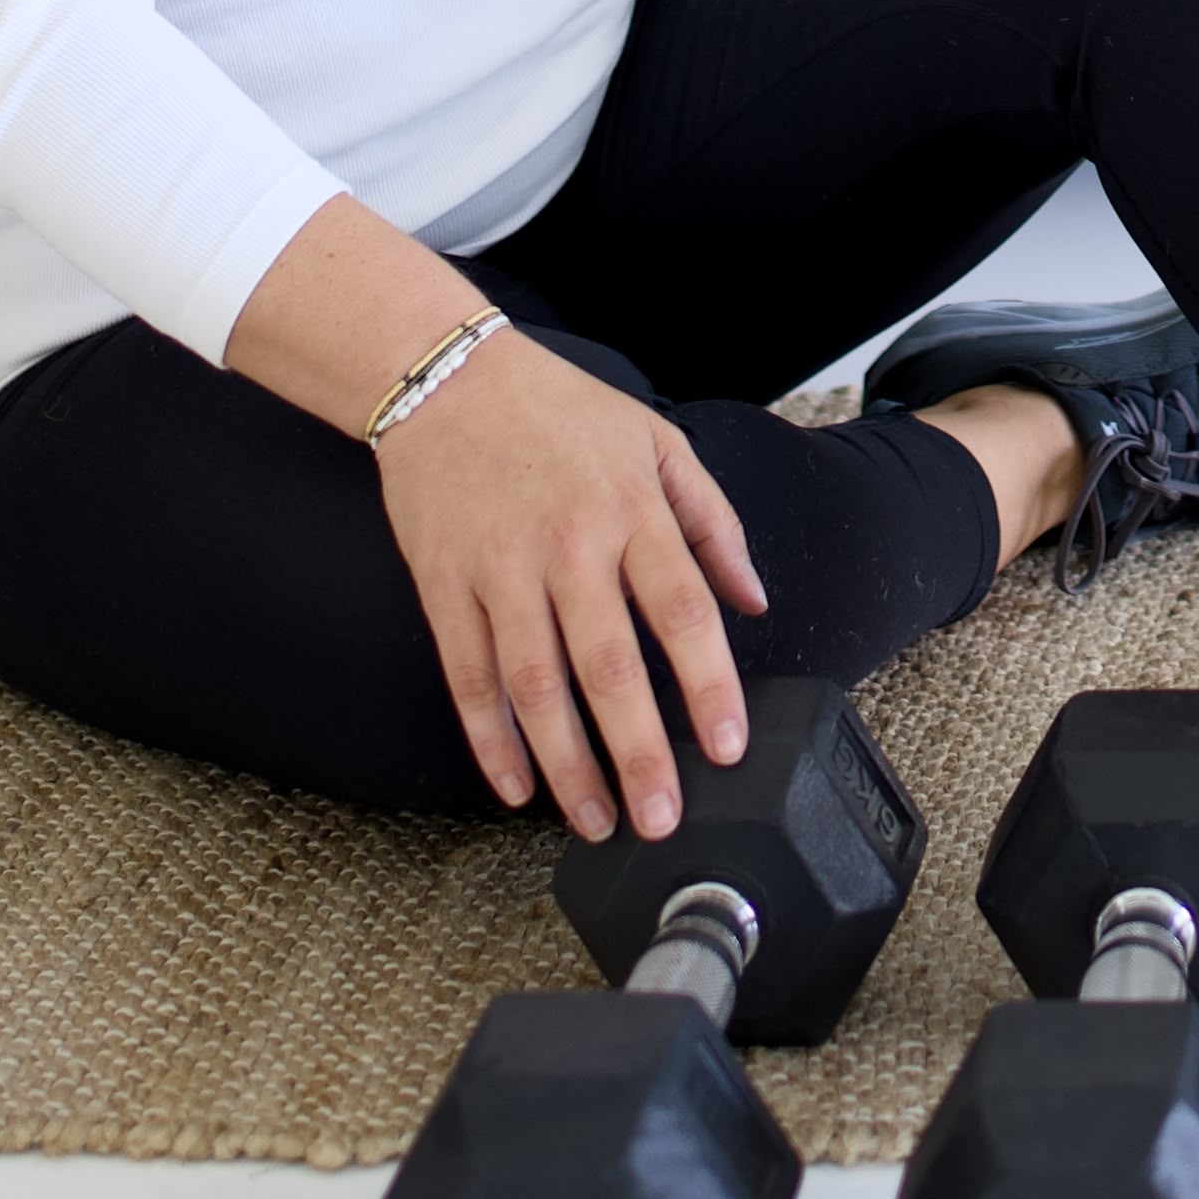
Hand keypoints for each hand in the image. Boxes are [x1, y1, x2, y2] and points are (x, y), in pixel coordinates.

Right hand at [370, 325, 767, 839]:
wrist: (448, 377)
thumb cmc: (562, 412)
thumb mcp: (658, 442)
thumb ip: (713, 523)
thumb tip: (754, 601)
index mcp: (631, 510)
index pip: (682, 612)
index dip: (708, 687)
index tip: (726, 749)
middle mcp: (568, 545)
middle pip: (609, 666)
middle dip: (638, 753)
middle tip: (660, 818)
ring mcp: (500, 568)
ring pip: (536, 686)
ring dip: (567, 764)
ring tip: (595, 820)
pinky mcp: (443, 584)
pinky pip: (468, 675)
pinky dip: (489, 738)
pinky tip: (514, 786)